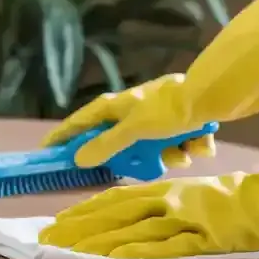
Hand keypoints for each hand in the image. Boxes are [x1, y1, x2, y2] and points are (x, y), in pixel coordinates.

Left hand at [37, 161, 258, 258]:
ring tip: (68, 253)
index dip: (87, 210)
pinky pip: (166, 247)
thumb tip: (154, 211)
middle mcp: (175, 200)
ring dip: (98, 243)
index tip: (60, 220)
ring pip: (133, 230)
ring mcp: (190, 218)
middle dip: (78, 227)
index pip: (119, 198)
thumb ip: (180, 203)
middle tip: (47, 239)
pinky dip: (138, 252)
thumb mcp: (208, 194)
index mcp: (174, 189)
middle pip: (115, 213)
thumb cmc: (251, 198)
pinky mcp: (207, 238)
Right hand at [42, 74, 213, 168]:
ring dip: (171, 154)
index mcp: (114, 107)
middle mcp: (131, 112)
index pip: (78, 124)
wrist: (211, 96)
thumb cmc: (167, 110)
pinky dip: (188, 147)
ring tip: (184, 149)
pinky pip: (176, 145)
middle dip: (142, 159)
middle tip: (152, 162)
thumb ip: (106, 145)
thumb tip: (78, 159)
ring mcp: (155, 118)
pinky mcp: (178, 122)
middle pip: (121, 146)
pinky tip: (198, 142)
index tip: (46, 152)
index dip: (62, 137)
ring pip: (153, 150)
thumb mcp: (133, 130)